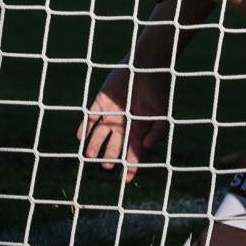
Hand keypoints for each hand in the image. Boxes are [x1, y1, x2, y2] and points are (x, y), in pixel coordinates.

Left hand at [77, 66, 168, 181]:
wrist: (148, 64)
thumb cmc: (159, 89)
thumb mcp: (164, 113)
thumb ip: (158, 131)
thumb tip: (145, 146)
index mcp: (139, 129)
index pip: (133, 153)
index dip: (130, 167)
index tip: (125, 180)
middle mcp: (124, 124)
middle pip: (114, 146)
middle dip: (109, 157)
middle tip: (105, 166)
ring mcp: (111, 114)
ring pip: (99, 134)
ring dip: (94, 145)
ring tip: (89, 156)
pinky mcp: (101, 102)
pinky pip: (90, 117)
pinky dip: (84, 127)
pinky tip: (80, 136)